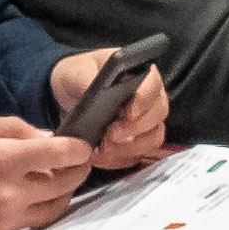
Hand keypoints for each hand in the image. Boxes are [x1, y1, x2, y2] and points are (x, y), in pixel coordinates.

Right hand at [0, 115, 93, 229]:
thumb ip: (14, 129)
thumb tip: (48, 137)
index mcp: (3, 160)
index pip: (58, 154)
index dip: (77, 149)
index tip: (83, 147)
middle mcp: (11, 194)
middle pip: (64, 184)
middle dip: (78, 170)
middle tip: (80, 163)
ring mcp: (7, 222)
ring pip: (55, 210)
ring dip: (64, 195)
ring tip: (61, 184)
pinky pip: (31, 227)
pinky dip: (36, 214)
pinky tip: (31, 203)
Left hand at [47, 55, 170, 172]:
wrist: (70, 96)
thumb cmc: (78, 76)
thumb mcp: (75, 71)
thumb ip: (83, 76)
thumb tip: (91, 85)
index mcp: (139, 73)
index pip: (154, 83)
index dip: (145, 99)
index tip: (128, 113)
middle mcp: (149, 97)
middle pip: (158, 114)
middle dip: (135, 129)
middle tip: (111, 135)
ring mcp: (145, 122)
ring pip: (153, 138)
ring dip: (130, 147)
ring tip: (104, 148)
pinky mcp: (136, 143)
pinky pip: (138, 155)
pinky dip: (120, 158)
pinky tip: (100, 156)